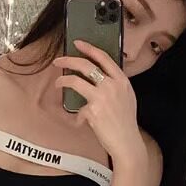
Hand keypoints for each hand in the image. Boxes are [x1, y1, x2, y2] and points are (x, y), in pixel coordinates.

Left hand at [52, 39, 145, 160]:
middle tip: (58, 61)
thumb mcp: (126, 97)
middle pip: (86, 65)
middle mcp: (112, 86)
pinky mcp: (93, 110)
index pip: (104, 57)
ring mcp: (102, 97)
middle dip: (68, 60)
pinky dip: (79, 115)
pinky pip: (79, 108)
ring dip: (63, 81)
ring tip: (58, 83)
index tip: (78, 43)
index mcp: (122, 80)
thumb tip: (98, 78)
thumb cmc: (125, 122)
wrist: (127, 142)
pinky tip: (82, 121)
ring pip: (75, 81)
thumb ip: (115, 85)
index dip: (89, 48)